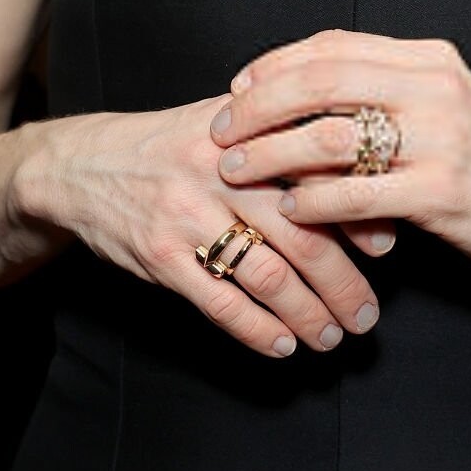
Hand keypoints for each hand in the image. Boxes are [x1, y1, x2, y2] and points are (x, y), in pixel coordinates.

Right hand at [19, 95, 390, 359]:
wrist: (83, 167)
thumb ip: (285, 140)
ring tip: (332, 336)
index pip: (318, 176)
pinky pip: (222, 303)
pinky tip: (282, 345)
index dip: (358, 214)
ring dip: (308, 314)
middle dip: (344, 283)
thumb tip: (359, 180)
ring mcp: (189, 216)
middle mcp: (222, 173)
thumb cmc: (172, 147)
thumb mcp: (227, 125)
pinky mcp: (162, 257)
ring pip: (269, 276)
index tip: (387, 248)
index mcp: (248, 136)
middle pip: (303, 236)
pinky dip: (258, 330)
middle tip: (368, 314)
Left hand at [211, 28, 470, 287]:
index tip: (237, 87)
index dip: (276, 64)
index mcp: (431, 58)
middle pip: (321, 81)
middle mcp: (436, 87)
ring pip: (329, 137)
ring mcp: (442, 139)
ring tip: (237, 171)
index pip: (334, 45)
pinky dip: (311, 202)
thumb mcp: (443, 106)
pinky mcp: (443, 192)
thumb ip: (385, 88)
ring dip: (271, 155)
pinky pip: (355, 195)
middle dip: (258, 106)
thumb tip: (297, 82)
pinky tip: (289, 210)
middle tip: (220, 131)